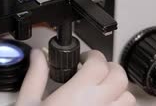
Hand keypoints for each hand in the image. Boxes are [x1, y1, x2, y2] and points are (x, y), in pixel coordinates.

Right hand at [16, 49, 135, 105]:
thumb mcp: (28, 103)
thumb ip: (36, 76)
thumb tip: (39, 56)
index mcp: (78, 94)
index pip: (98, 63)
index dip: (92, 55)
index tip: (84, 58)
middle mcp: (99, 105)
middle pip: (119, 76)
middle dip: (108, 69)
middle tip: (94, 71)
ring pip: (127, 98)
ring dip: (117, 91)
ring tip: (100, 92)